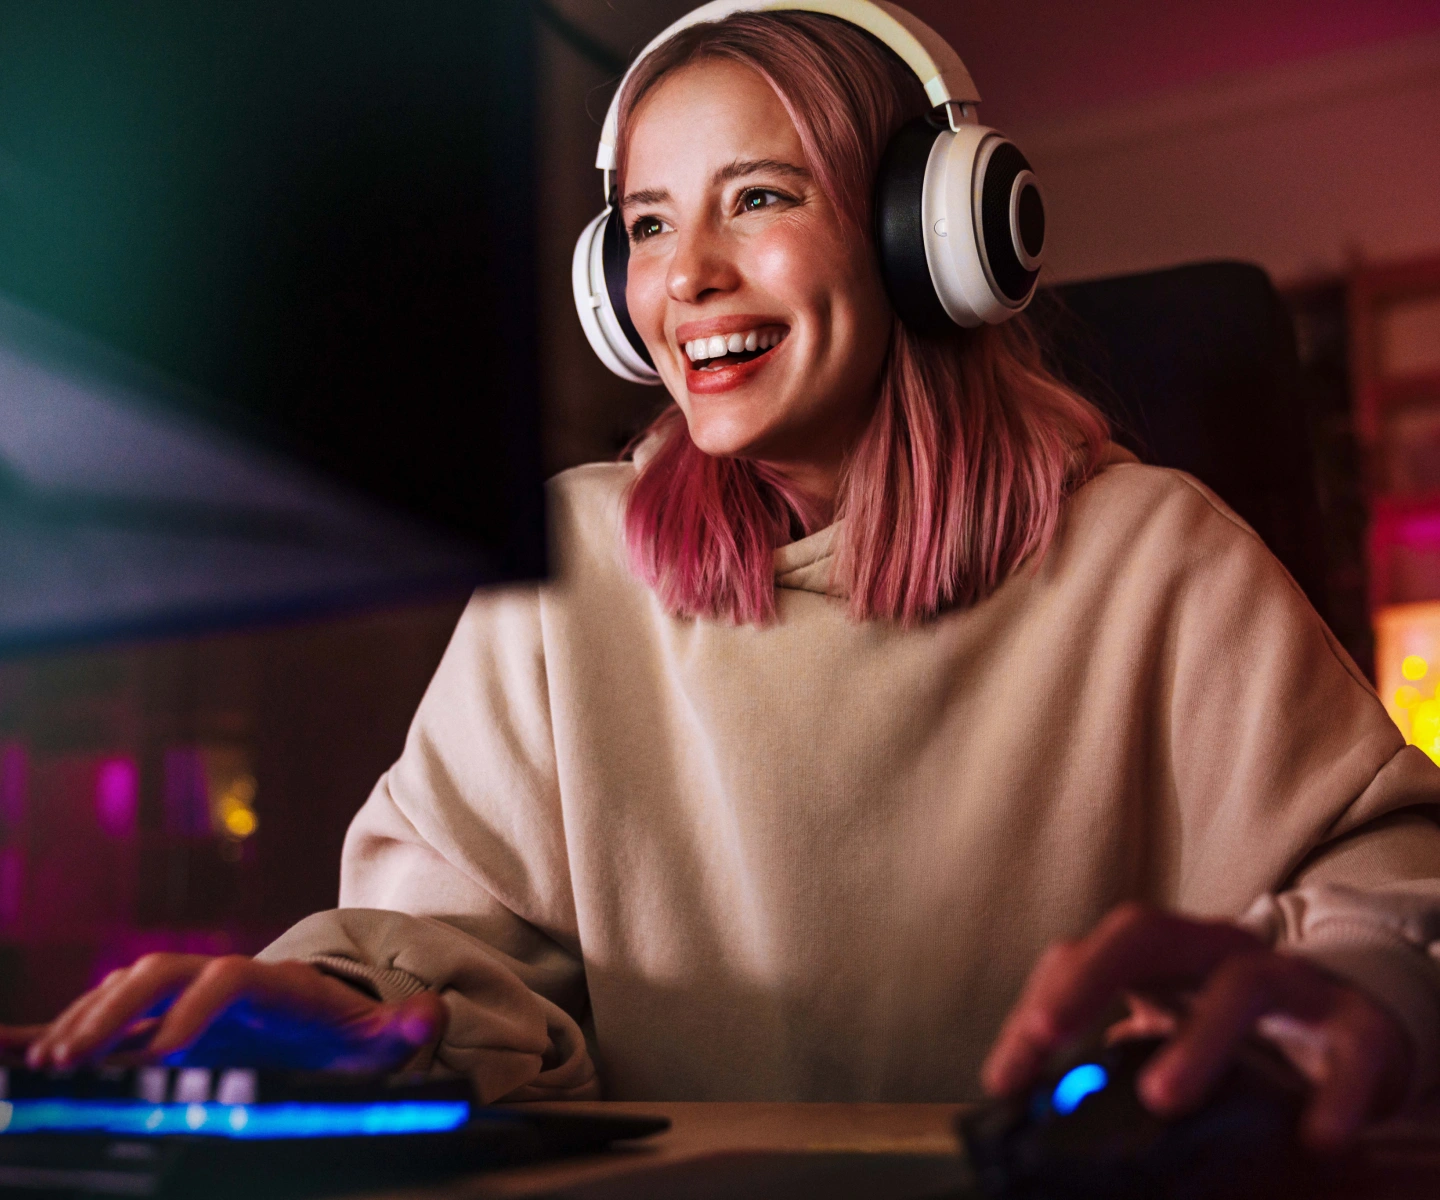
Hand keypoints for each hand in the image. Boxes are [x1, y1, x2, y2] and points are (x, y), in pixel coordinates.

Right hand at [14, 954, 444, 1072]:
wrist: (330, 1018)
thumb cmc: (350, 1033)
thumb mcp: (382, 1037)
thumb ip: (405, 1027)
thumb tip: (433, 1012)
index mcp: (275, 983)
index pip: (228, 977)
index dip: (196, 1008)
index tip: (165, 1054)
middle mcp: (226, 978)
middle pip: (163, 971)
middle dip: (117, 1007)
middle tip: (73, 1057)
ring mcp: (194, 995)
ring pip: (130, 987)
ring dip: (88, 1016)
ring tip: (49, 1061)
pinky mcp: (171, 1019)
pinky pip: (117, 1013)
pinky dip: (80, 1024)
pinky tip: (38, 1053)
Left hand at [980, 903, 1410, 1148]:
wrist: (1352, 1030)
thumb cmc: (1239, 1034)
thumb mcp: (1168, 1040)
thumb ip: (1114, 1062)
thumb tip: (1037, 1111)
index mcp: (1159, 957)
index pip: (1081, 957)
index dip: (1040, 1005)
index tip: (1005, 1075)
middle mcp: (1215, 953)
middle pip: (1145, 933)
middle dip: (1090, 976)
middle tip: (1047, 1033)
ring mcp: (1289, 982)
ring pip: (1243, 982)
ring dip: (1199, 1037)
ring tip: (1162, 1096)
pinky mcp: (1357, 1024)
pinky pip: (1349, 1047)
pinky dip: (1331, 1090)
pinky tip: (1312, 1135)